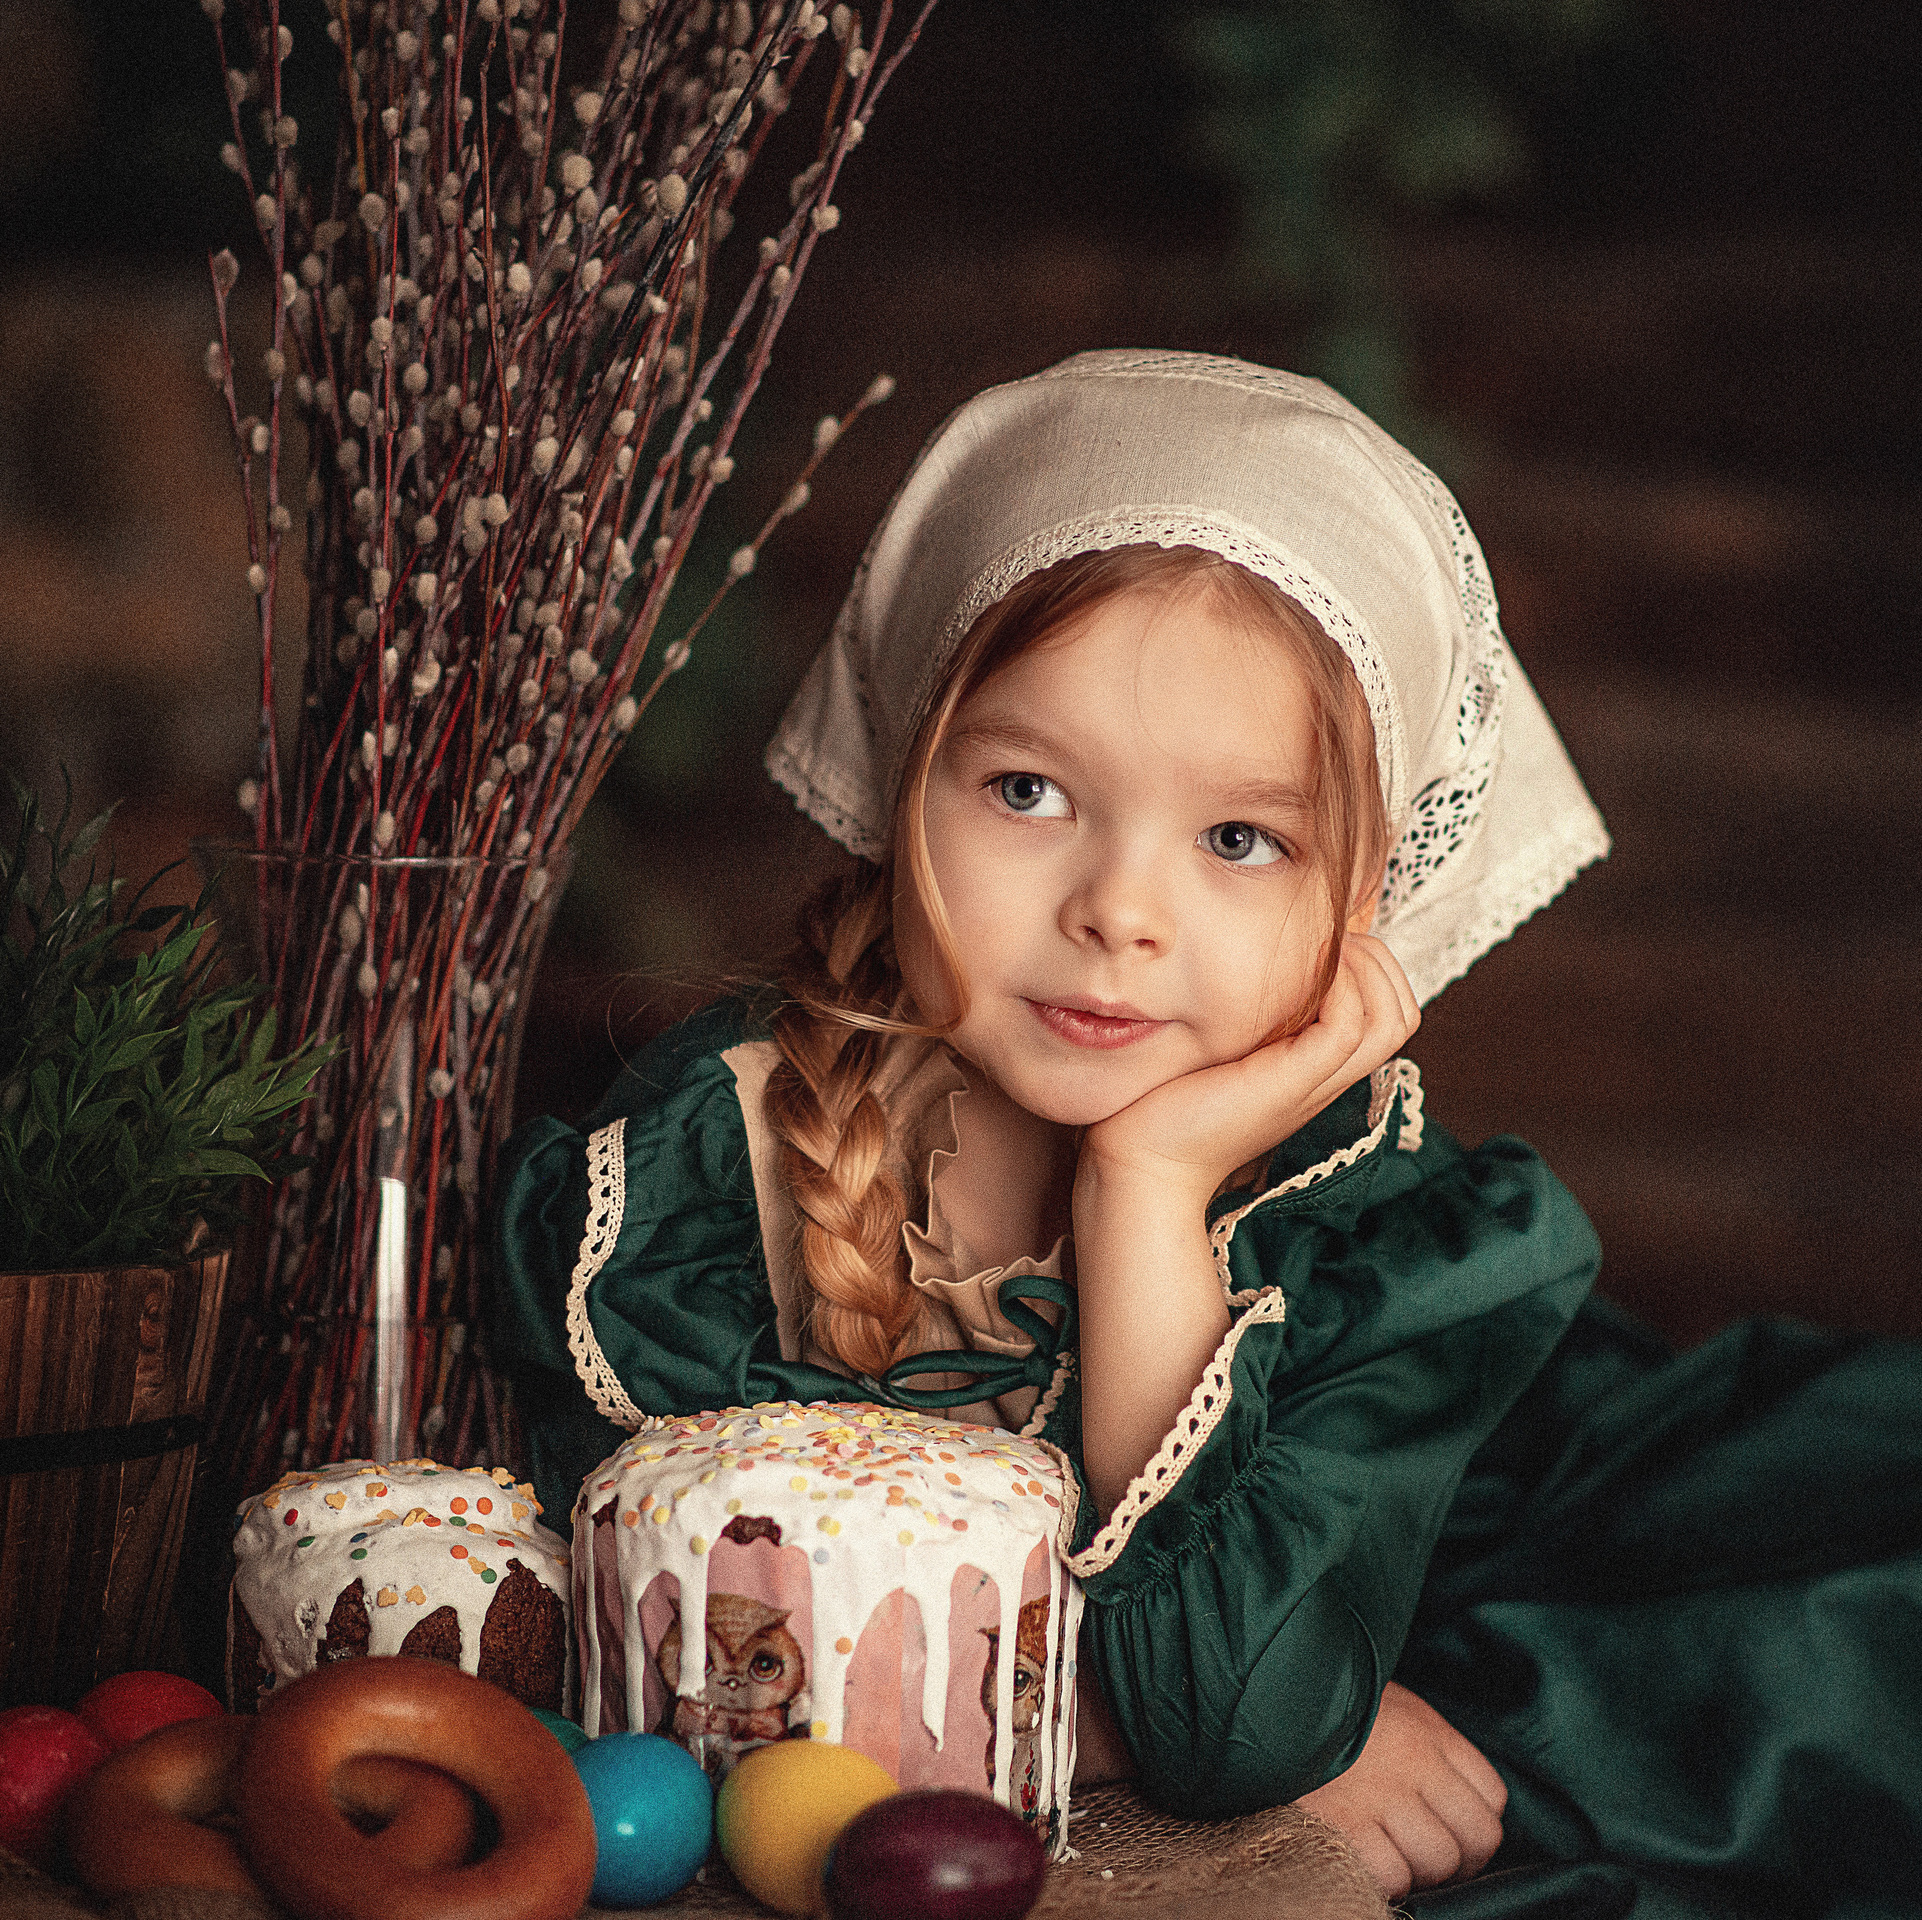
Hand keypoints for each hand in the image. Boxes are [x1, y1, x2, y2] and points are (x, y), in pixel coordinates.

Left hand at [1079, 933, 1418, 1204]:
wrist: (1143, 1165)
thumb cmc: (1167, 1104)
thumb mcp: (1219, 1049)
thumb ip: (1244, 1019)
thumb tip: (1246, 965)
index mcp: (1316, 1070)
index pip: (1390, 1015)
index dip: (1372, 969)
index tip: (1324, 945)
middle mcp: (1325, 1079)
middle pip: (1402, 1015)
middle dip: (1379, 961)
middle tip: (1329, 942)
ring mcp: (1312, 1084)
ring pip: (1390, 1020)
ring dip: (1364, 968)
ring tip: (1319, 953)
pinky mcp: (1289, 1084)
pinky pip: (1346, 1027)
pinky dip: (1336, 987)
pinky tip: (1293, 975)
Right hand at [1295, 1683, 1506, 1899]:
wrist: (1266, 1695)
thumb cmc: (1329, 1709)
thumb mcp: (1390, 1709)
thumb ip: (1427, 1750)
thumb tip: (1449, 1810)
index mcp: (1428, 1732)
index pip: (1491, 1797)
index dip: (1472, 1825)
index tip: (1448, 1830)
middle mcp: (1413, 1762)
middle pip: (1477, 1837)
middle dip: (1455, 1858)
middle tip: (1422, 1854)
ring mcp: (1380, 1793)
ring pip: (1439, 1861)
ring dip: (1417, 1869)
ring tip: (1386, 1851)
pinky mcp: (1343, 1821)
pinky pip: (1392, 1873)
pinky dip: (1383, 1876)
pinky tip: (1361, 1855)